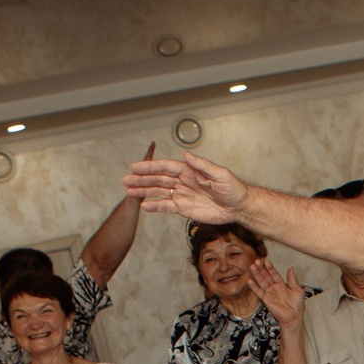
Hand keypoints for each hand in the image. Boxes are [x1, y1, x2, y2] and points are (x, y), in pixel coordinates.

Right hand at [123, 151, 250, 224]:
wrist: (239, 207)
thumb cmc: (233, 188)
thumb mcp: (220, 174)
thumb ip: (202, 165)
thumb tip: (186, 154)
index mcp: (189, 171)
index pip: (165, 167)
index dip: (150, 167)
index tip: (134, 167)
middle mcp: (183, 181)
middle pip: (158, 179)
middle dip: (141, 179)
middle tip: (125, 180)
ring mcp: (182, 195)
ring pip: (158, 192)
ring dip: (143, 192)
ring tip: (128, 192)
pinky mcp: (184, 208)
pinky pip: (166, 206)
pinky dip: (155, 206)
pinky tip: (143, 206)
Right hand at [250, 258, 308, 324]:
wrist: (294, 317)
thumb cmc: (298, 305)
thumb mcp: (297, 290)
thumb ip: (293, 279)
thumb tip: (291, 268)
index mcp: (282, 285)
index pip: (274, 274)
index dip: (270, 268)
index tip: (266, 260)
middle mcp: (274, 288)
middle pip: (266, 276)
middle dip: (261, 268)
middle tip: (257, 260)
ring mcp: (269, 293)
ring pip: (261, 282)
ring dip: (257, 274)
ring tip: (252, 266)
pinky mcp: (266, 299)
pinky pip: (259, 292)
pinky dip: (254, 286)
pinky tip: (250, 280)